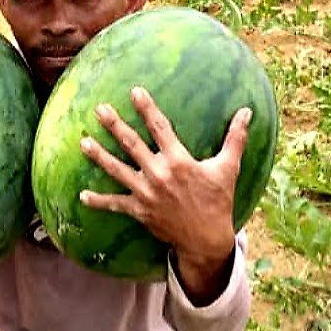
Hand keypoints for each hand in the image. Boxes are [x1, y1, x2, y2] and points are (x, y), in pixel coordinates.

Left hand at [77, 86, 251, 266]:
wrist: (206, 238)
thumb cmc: (218, 200)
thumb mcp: (228, 168)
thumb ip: (235, 138)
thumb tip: (247, 112)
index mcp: (179, 161)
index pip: (160, 128)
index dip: (147, 108)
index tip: (135, 92)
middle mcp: (159, 174)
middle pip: (132, 145)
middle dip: (115, 126)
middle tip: (100, 110)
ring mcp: (146, 193)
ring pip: (117, 170)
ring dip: (99, 156)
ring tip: (83, 142)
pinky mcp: (140, 211)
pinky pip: (115, 204)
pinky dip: (99, 201)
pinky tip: (83, 195)